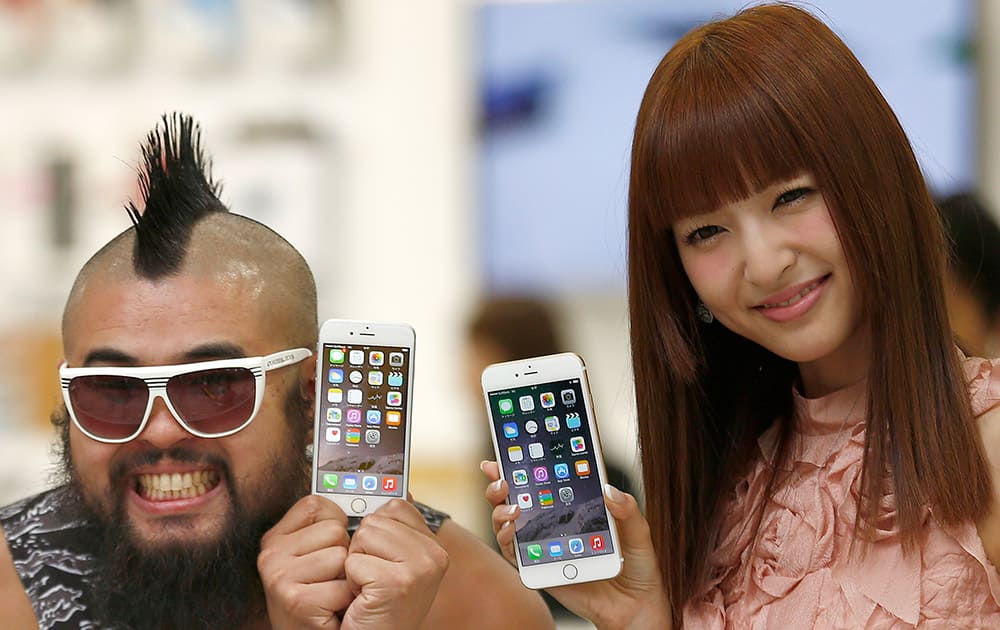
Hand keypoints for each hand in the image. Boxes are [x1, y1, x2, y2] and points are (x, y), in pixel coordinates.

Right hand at [259, 494, 353, 628]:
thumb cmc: (316, 597)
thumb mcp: (310, 554)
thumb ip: (322, 526)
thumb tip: (362, 505)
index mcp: (275, 537)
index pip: (317, 504)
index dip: (335, 524)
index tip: (328, 547)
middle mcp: (271, 553)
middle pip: (334, 529)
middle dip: (342, 554)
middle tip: (327, 578)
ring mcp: (280, 576)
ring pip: (341, 555)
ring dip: (345, 578)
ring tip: (328, 592)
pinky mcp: (296, 600)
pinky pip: (343, 585)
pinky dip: (345, 599)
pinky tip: (330, 609)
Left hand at [340, 498, 449, 629]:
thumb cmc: (379, 608)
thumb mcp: (395, 564)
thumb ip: (398, 530)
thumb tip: (401, 490)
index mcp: (435, 547)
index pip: (396, 505)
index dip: (377, 531)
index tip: (380, 558)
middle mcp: (434, 555)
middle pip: (375, 519)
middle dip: (363, 549)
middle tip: (373, 579)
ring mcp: (420, 568)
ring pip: (363, 536)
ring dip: (355, 563)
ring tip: (368, 587)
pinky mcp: (397, 582)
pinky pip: (353, 561)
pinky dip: (350, 581)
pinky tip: (365, 599)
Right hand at [482, 461, 670, 629]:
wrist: (635, 606)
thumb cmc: (637, 567)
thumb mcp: (638, 533)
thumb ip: (627, 509)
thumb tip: (609, 489)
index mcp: (573, 507)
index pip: (542, 481)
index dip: (520, 465)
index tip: (507, 451)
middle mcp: (552, 523)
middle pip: (515, 498)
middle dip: (499, 484)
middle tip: (502, 478)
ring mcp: (542, 545)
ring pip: (506, 523)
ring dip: (500, 511)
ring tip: (512, 508)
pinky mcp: (539, 568)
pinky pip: (513, 554)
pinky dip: (506, 540)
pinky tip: (511, 531)